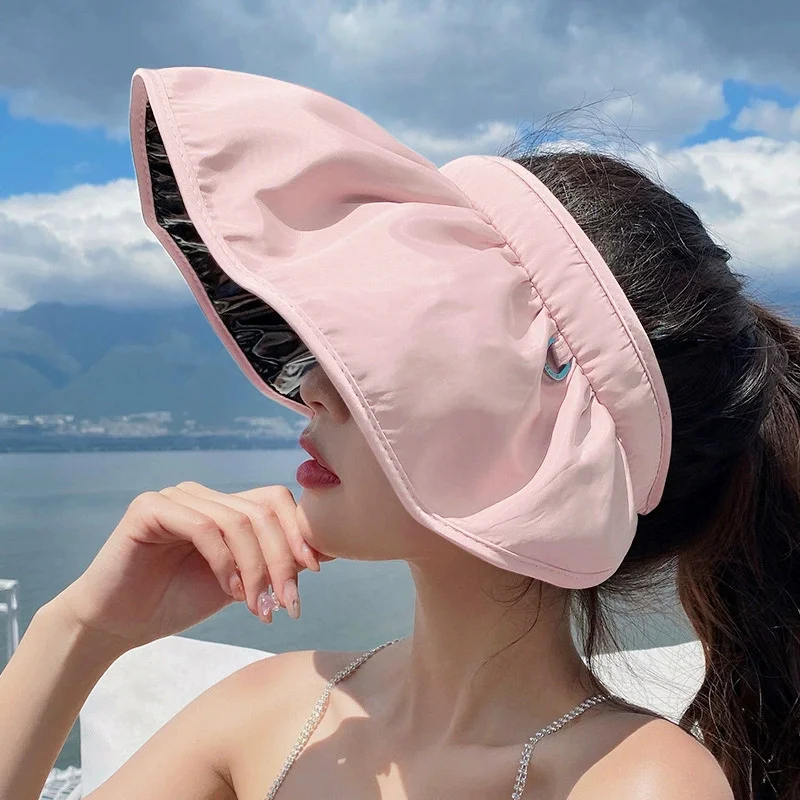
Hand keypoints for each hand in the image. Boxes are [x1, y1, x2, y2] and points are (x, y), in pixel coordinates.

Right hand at [52, 482, 330, 652]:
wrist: (118, 624)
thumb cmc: (176, 601)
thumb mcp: (239, 583)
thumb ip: (272, 562)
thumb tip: (327, 551)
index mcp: (223, 506)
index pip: (275, 501)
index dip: (298, 532)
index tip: (314, 572)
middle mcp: (202, 494)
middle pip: (263, 510)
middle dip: (282, 559)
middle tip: (288, 604)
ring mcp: (176, 496)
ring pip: (238, 521)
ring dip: (257, 569)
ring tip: (260, 608)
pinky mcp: (150, 507)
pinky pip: (204, 527)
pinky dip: (226, 562)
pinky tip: (229, 592)